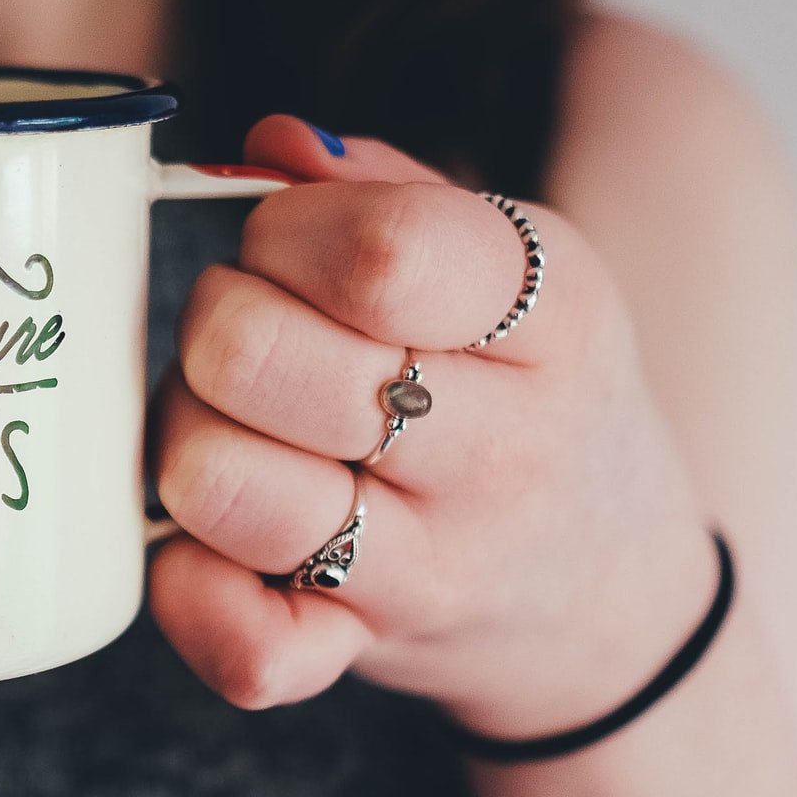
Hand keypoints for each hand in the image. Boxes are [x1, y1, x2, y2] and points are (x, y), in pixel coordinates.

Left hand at [150, 115, 721, 738]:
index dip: (282, 234)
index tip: (286, 249)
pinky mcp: (357, 651)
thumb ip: (384, 189)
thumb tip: (269, 145)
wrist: (610, 588)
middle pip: (255, 355)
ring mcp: (429, 567)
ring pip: (214, 482)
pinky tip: (211, 544)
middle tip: (252, 339)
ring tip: (234, 429)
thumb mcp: (510, 268)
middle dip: (215, 325)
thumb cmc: (524, 394)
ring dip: (186, 437)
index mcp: (549, 314)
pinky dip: (188, 589)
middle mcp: (500, 448)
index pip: (376, 254)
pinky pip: (239, 642)